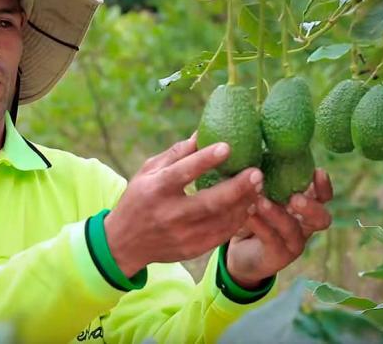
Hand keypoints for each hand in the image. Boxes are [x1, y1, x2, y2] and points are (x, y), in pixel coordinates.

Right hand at [105, 132, 263, 276]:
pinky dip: (237, 220)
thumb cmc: (139, 199)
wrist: (124, 244)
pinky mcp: (192, 249)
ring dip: (243, 203)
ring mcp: (182, 235)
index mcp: (156, 189)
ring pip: (221, 220)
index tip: (227, 146)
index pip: (182, 173)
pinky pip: (222, 235)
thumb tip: (203, 132)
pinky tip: (248, 206)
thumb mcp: (148, 171)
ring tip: (258, 186)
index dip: (205, 160)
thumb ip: (176, 153)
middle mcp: (169, 214)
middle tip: (257, 172)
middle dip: (237, 187)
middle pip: (209, 202)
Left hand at [225, 169, 332, 288]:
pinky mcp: (278, 256)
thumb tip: (262, 143)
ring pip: (293, 230)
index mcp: (305, 206)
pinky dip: (260, 225)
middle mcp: (304, 225)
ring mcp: (293, 242)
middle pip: (321, 218)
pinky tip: (248, 214)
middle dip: (311, 207)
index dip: (324, 186)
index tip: (318, 172)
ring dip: (277, 214)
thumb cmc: (254, 210)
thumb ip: (266, 174)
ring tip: (260, 201)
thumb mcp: (260, 191)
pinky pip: (272, 239)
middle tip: (294, 198)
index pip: (323, 196)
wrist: (239, 247)